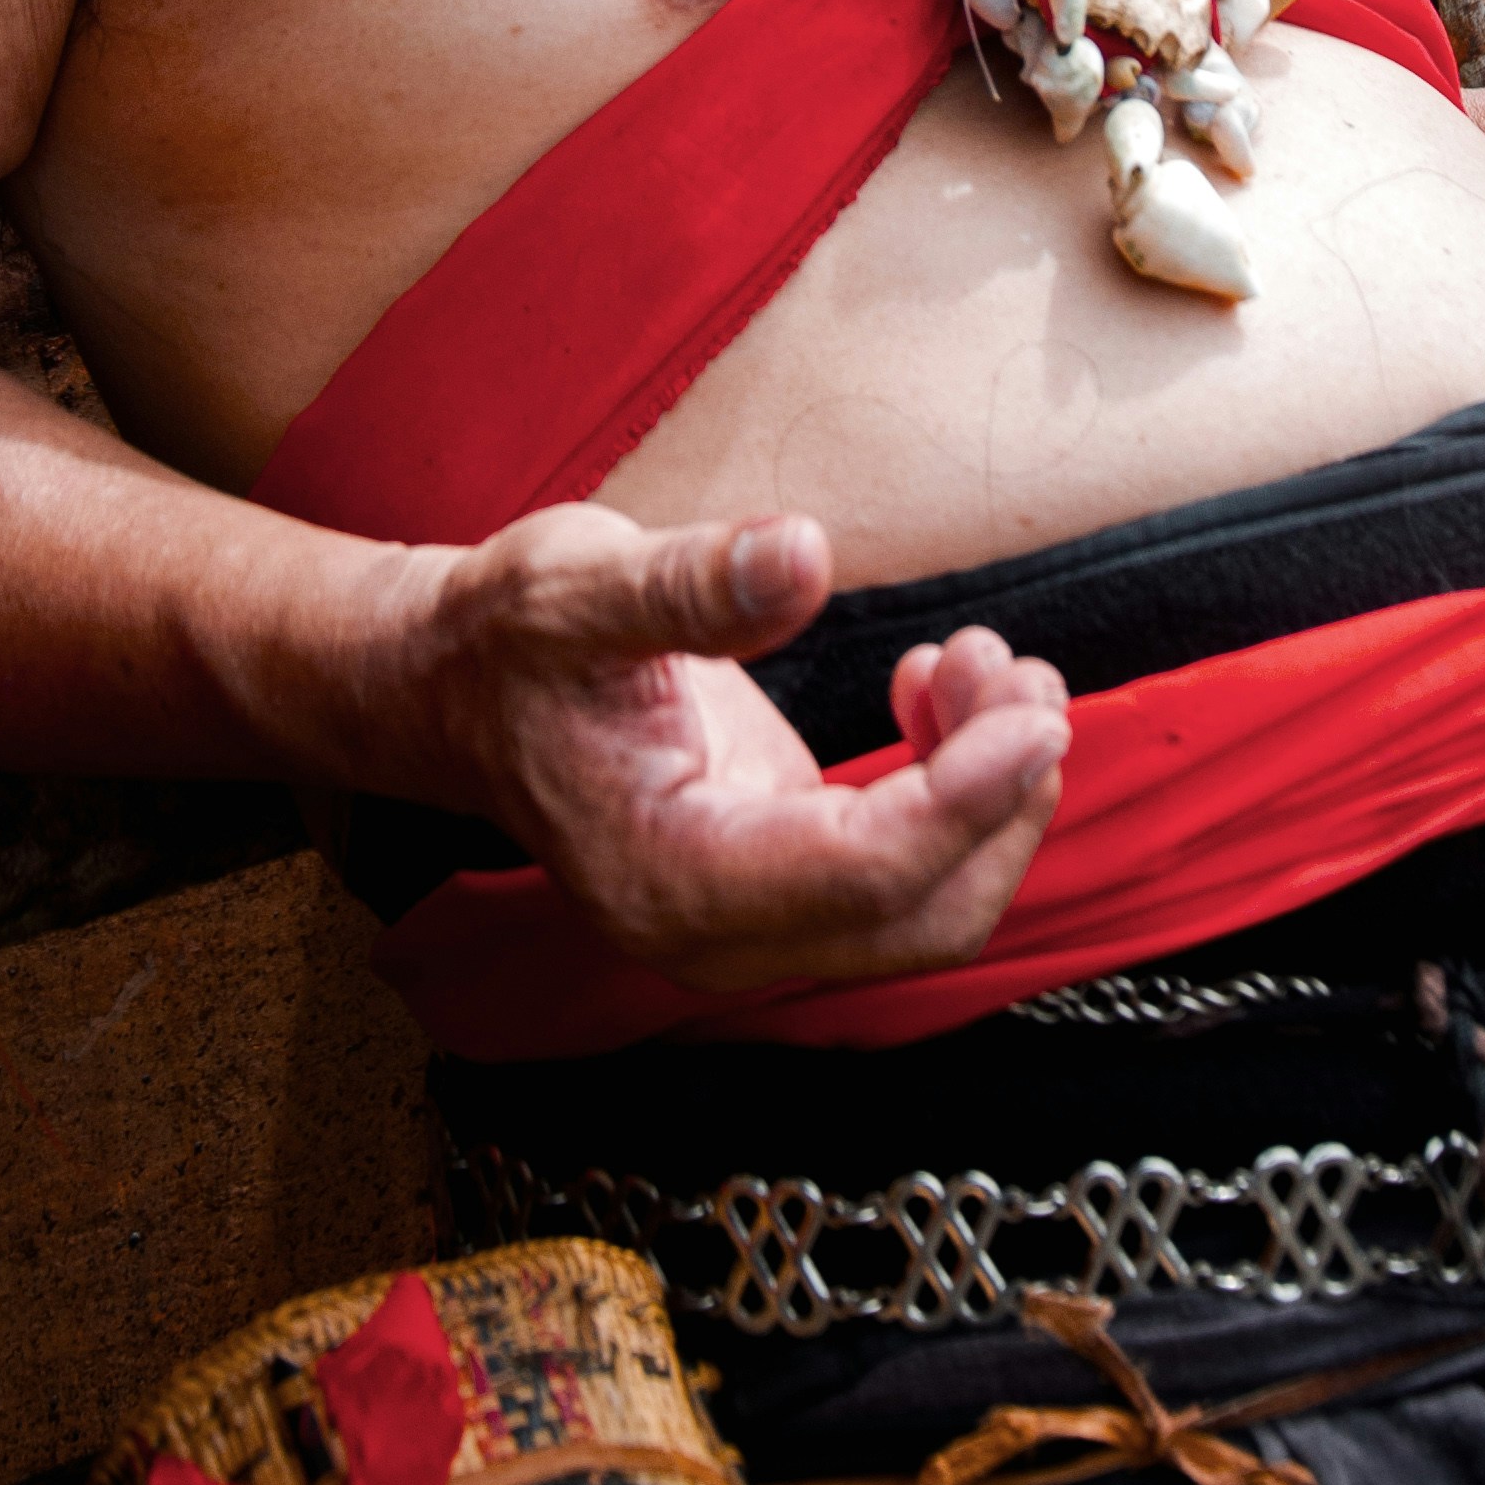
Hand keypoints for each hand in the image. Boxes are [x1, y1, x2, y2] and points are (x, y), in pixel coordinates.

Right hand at [375, 502, 1068, 993]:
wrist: (456, 690)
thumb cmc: (505, 643)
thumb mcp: (577, 586)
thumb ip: (691, 583)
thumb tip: (802, 555)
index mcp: (665, 876)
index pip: (858, 874)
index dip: (963, 801)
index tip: (1028, 715)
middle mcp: (716, 928)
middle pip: (920, 919)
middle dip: (998, 804)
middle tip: (1014, 671)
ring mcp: (755, 916)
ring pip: (931, 905)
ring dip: (992, 793)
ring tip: (986, 661)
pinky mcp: (785, 879)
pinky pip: (910, 867)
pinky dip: (957, 787)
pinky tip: (933, 687)